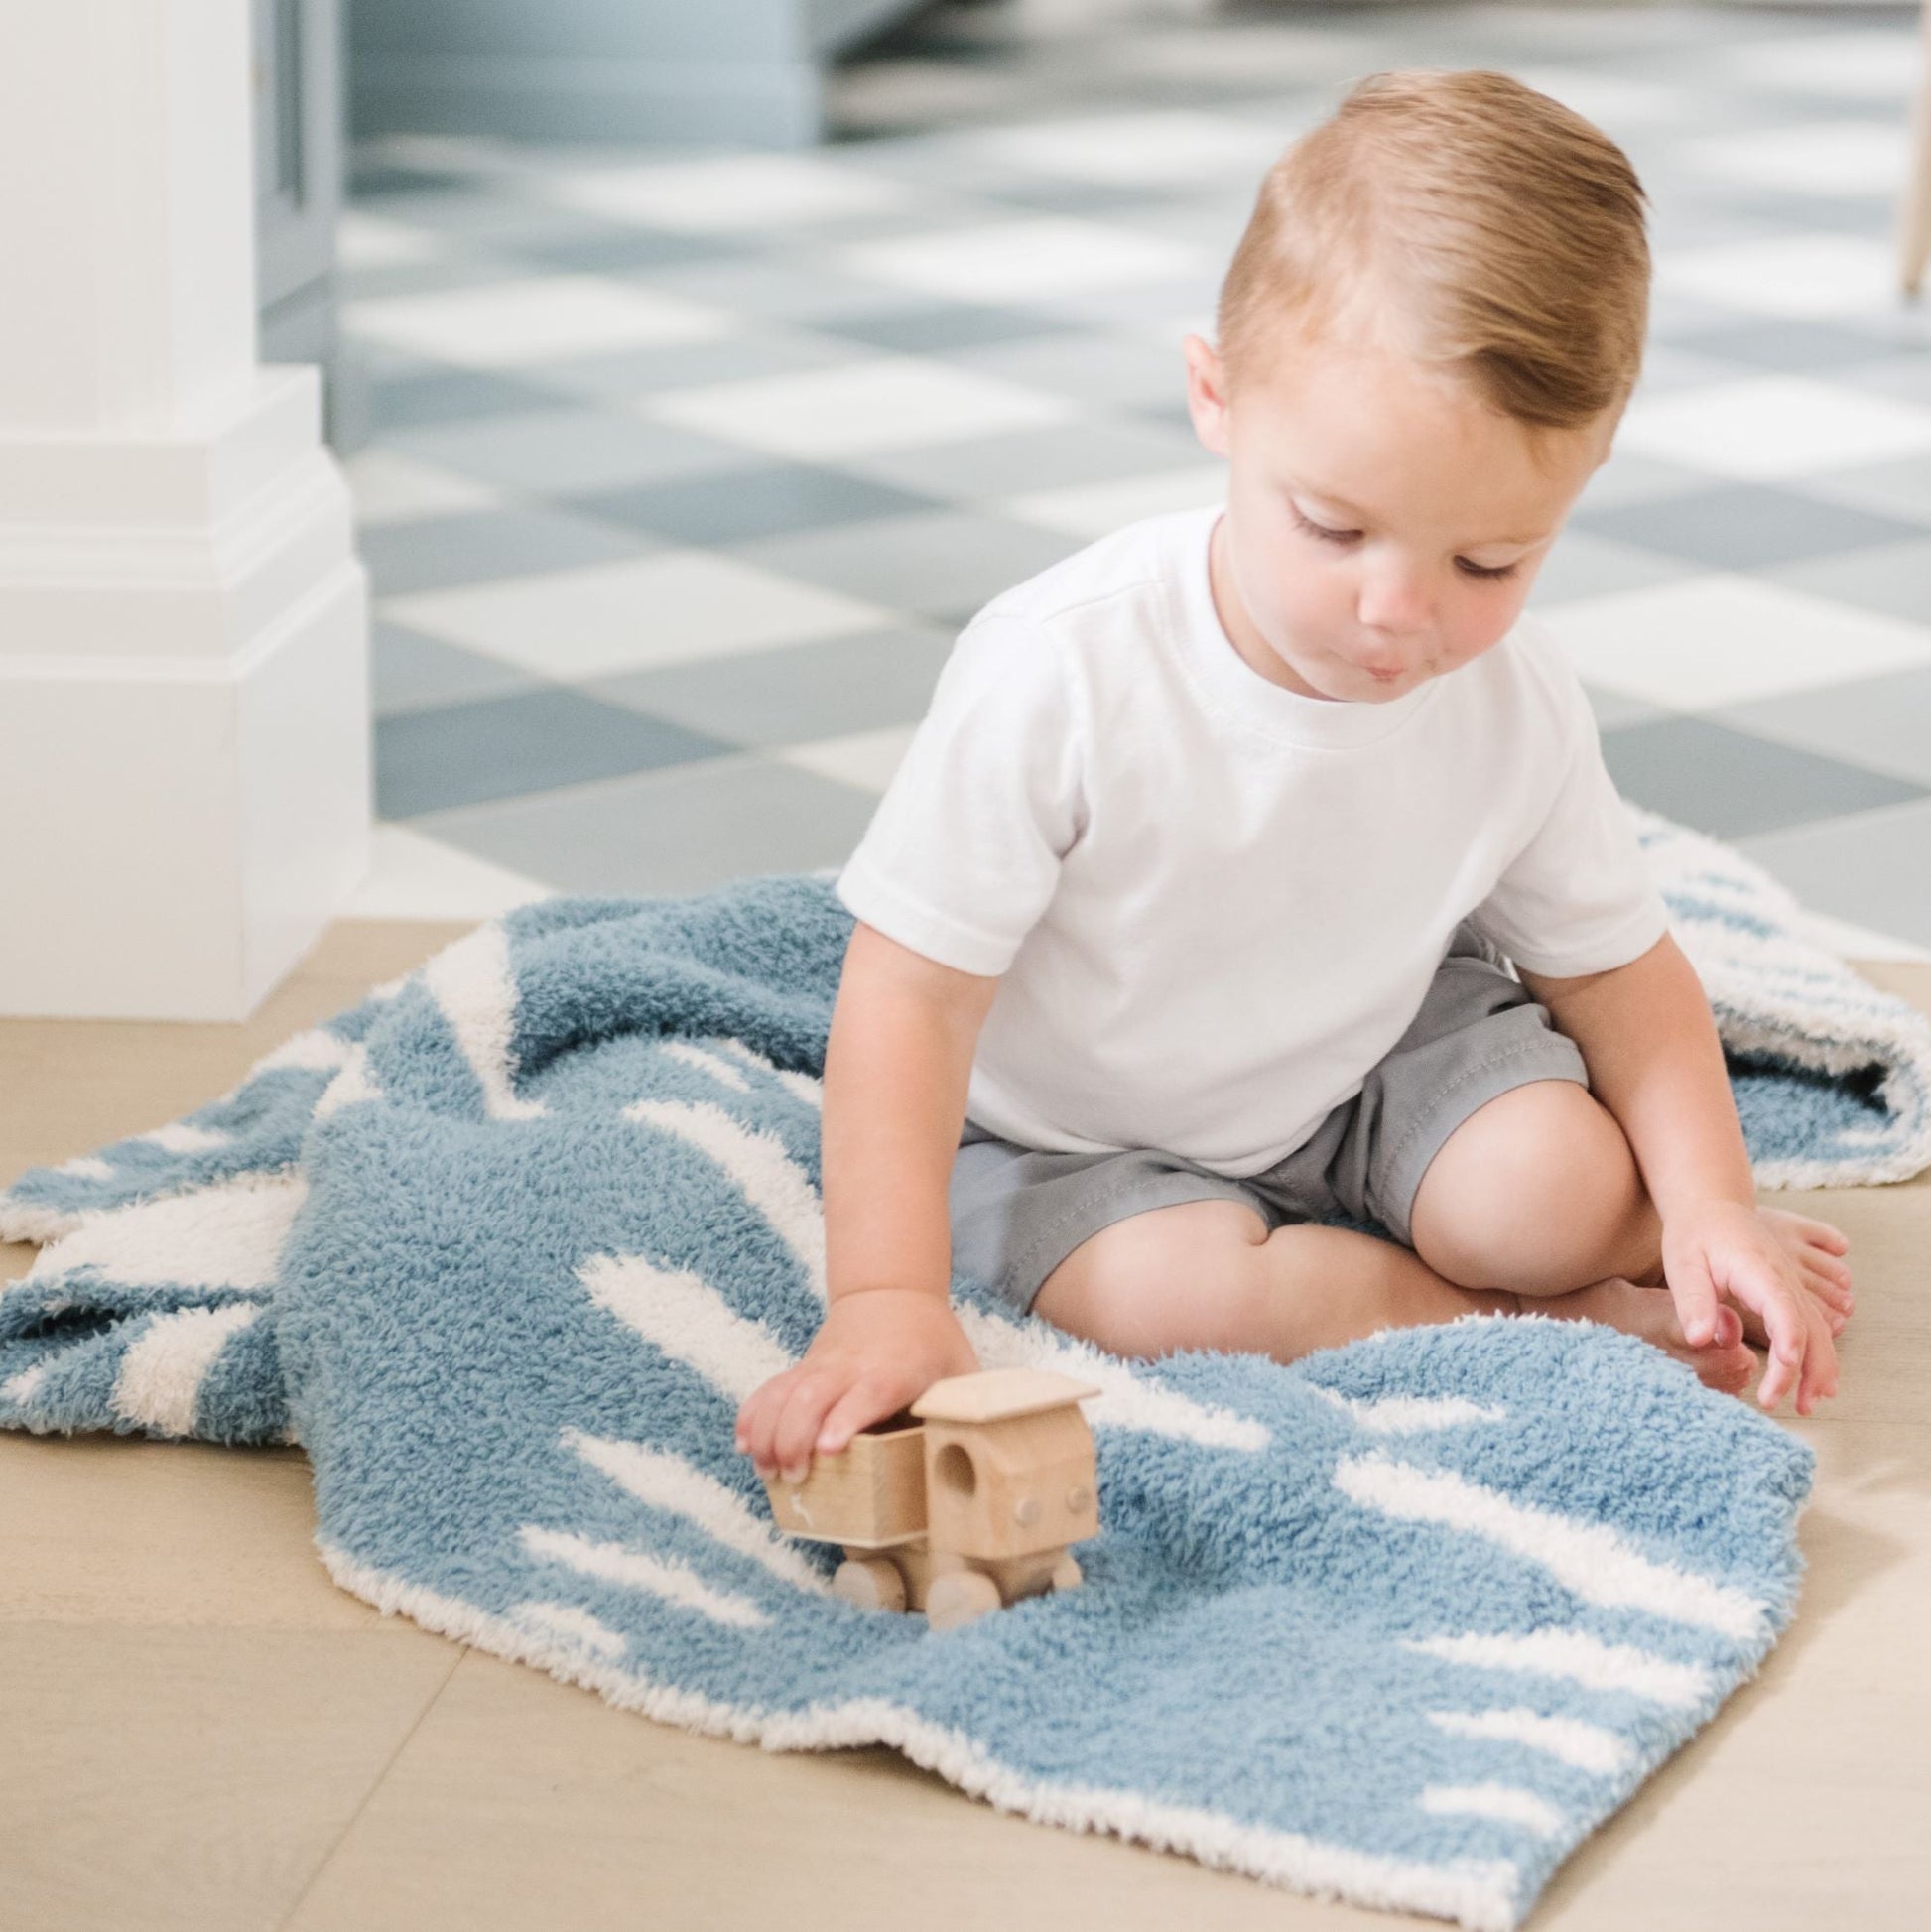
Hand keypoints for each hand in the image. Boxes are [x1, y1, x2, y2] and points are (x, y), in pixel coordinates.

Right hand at [735, 1287, 978, 1483]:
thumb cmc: (932, 1341)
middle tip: (796, 1477)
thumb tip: (986, 1456)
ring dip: (770, 1432)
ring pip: (785, 1393)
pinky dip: (754, 1415)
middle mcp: (852, 1366)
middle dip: (796, 1437)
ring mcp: (822, 1366)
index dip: (845, 1419)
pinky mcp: (803, 1369)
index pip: (867, 1393)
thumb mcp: (962, 1368)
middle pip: (813, 1396)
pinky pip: (770, 1389)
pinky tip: (746, 1445)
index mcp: (895, 1370)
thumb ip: (969, 1408)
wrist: (891, 1291)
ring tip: (768, 1471)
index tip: (830, 1448)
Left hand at [1661, 1200, 1847, 1414]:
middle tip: (1793, 1407)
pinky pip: (1815, 1326)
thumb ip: (1694, 1300)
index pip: (1783, 1311)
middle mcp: (1785, 1280)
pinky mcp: (1791, 1293)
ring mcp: (1793, 1286)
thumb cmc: (1695, 1235)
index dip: (1789, 1344)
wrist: (1712, 1206)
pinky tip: (1814, 1382)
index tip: (1782, 1374)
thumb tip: (1702, 1338)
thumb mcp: (1684, 1264)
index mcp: (1759, 1271)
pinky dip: (1820, 1355)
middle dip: (1808, 1371)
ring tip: (1807, 1404)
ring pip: (1820, 1331)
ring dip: (1819, 1369)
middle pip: (1811, 1329)